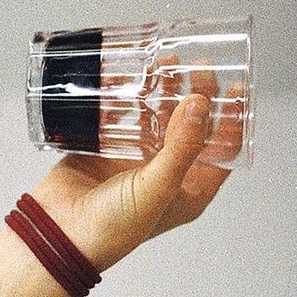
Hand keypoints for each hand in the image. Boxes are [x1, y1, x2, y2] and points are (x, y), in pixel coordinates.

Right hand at [31, 61, 242, 272]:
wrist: (60, 232)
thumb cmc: (113, 226)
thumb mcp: (158, 187)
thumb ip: (183, 146)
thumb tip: (201, 106)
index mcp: (188, 189)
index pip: (221, 150)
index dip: (231, 120)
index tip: (235, 89)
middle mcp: (166, 172)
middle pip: (191, 127)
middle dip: (198, 97)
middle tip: (200, 70)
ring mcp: (137, 159)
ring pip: (159, 116)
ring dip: (165, 92)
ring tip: (169, 65)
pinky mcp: (109, 148)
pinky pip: (125, 115)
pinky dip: (130, 97)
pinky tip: (134, 77)